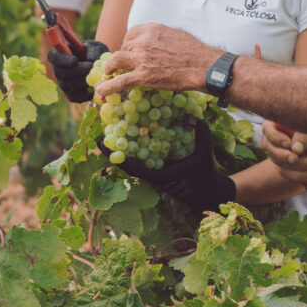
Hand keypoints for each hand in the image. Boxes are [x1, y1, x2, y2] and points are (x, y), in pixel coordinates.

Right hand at [48, 39, 107, 102]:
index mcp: (60, 54)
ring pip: (68, 85)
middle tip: (91, 67)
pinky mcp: (71, 95)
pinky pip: (74, 97)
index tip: (75, 60)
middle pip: (62, 73)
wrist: (100, 66)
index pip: (53, 56)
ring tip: (95, 75)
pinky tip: (94, 86)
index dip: (62, 60)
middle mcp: (58, 70)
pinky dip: (85, 93)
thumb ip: (93, 51)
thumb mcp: (96, 47)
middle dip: (78, 71)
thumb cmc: (95, 53)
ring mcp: (63, 83)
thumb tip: (91, 60)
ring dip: (83, 81)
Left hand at [95, 24, 219, 98]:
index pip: (131, 34)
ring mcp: (142, 59)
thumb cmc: (195, 51)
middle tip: (120, 65)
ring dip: (109, 68)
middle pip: (123, 47)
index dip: (127, 44)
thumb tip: (155, 42)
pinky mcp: (143, 76)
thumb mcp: (176, 34)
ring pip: (116, 61)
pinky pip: (120, 81)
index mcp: (152, 29)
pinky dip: (108, 86)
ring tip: (106, 74)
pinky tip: (102, 91)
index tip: (128, 50)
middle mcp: (144, 41)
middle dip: (121, 57)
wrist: (203, 66)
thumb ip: (160, 36)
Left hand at [98, 119, 234, 210]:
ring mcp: (154, 172)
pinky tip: (130, 134)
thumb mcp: (204, 153)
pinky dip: (135, 148)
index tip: (104, 145)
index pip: (134, 167)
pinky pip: (142, 159)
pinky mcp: (157, 169)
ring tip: (109, 133)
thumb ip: (202, 135)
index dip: (118, 157)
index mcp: (159, 175)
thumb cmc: (204, 172)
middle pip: (128, 164)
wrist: (207, 190)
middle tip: (99, 137)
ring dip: (122, 149)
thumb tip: (198, 116)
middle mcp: (153, 175)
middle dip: (114, 151)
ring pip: (134, 161)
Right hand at [261, 121, 306, 186]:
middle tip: (297, 158)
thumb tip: (295, 149)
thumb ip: (305, 136)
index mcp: (278, 122)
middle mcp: (273, 138)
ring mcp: (276, 153)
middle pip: (269, 148)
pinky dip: (298, 175)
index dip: (275, 138)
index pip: (267, 129)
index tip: (288, 144)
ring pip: (278, 162)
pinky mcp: (283, 166)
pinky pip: (286, 173)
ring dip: (297, 166)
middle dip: (284, 155)